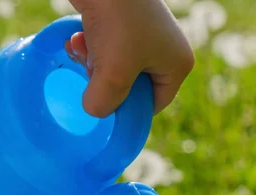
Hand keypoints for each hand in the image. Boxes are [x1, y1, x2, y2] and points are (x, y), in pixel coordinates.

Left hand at [65, 0, 194, 116]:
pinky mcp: (123, 21)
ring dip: (92, 64)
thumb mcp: (113, 72)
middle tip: (90, 71)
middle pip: (130, 86)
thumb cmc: (118, 22)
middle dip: (104, 81)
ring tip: (81, 49)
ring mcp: (144, 34)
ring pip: (114, 67)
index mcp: (177, 64)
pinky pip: (106, 47)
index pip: (153, 103)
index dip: (128, 109)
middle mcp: (166, 49)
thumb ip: (104, 102)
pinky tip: (77, 38)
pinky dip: (90, 46)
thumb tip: (94, 111)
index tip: (104, 105)